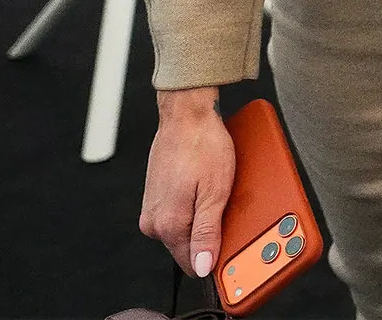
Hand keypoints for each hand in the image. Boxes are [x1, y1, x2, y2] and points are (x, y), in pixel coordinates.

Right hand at [140, 88, 233, 277]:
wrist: (185, 115)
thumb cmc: (203, 145)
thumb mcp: (216, 192)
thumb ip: (208, 233)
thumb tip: (202, 266)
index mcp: (168, 225)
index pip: (192, 263)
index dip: (214, 257)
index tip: (229, 244)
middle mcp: (154, 222)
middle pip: (188, 247)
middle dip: (209, 234)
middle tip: (225, 206)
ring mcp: (152, 209)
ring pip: (184, 230)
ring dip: (201, 218)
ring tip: (214, 192)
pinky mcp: (155, 197)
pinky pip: (178, 214)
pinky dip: (193, 206)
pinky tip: (203, 188)